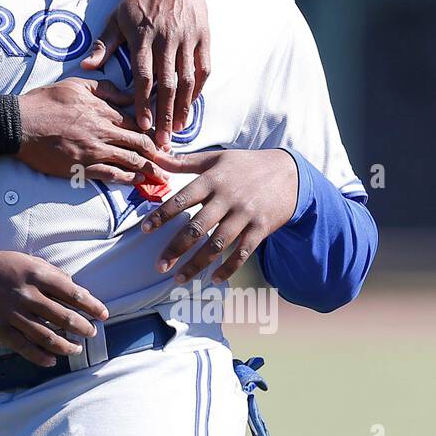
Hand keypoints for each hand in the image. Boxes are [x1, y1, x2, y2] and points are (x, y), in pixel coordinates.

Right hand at [0, 237, 108, 365]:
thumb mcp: (27, 261)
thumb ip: (52, 273)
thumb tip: (76, 287)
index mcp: (36, 274)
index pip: (72, 292)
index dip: (91, 305)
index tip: (103, 315)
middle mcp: (26, 294)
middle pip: (62, 316)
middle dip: (82, 327)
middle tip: (92, 333)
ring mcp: (12, 313)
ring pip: (46, 336)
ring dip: (66, 345)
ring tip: (76, 349)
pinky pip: (24, 347)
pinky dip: (40, 356)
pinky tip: (52, 360)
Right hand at [17, 77, 166, 186]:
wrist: (19, 124)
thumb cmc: (44, 102)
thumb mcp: (76, 85)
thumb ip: (105, 89)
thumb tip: (128, 95)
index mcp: (103, 109)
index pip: (138, 122)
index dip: (154, 132)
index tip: (165, 139)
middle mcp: (103, 130)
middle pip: (140, 143)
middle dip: (159, 154)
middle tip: (171, 161)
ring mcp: (93, 151)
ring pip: (131, 161)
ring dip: (149, 170)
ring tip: (162, 177)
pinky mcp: (81, 167)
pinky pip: (111, 175)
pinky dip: (128, 179)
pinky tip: (138, 182)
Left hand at [81, 0, 210, 150]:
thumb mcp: (116, 17)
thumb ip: (103, 44)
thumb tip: (87, 67)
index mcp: (143, 37)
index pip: (144, 76)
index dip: (143, 102)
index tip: (143, 124)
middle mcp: (167, 40)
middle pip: (168, 85)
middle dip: (166, 115)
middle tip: (163, 140)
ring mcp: (188, 39)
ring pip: (188, 79)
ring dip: (184, 107)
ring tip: (179, 129)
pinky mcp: (204, 37)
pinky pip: (204, 68)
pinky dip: (199, 89)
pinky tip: (192, 105)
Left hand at [141, 148, 297, 284]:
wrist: (290, 173)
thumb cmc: (245, 165)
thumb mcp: (215, 158)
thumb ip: (183, 162)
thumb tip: (155, 156)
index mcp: (212, 180)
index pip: (182, 199)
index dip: (162, 215)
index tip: (145, 230)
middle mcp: (227, 198)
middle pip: (197, 227)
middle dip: (176, 248)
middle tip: (159, 265)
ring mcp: (245, 215)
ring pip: (217, 244)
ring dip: (197, 264)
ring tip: (179, 278)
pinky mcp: (261, 228)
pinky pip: (243, 252)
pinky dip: (229, 268)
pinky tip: (214, 279)